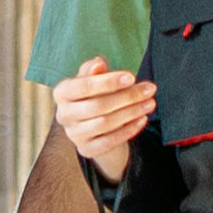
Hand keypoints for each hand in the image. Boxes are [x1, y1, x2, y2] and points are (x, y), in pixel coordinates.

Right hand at [50, 57, 157, 177]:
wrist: (92, 126)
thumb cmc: (93, 95)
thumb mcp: (92, 80)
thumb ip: (94, 71)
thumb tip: (98, 63)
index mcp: (62, 93)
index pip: (84, 86)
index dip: (108, 82)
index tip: (131, 77)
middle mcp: (64, 115)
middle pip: (98, 106)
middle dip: (127, 97)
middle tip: (149, 90)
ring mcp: (74, 134)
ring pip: (105, 123)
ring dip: (131, 112)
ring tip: (150, 103)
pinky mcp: (86, 149)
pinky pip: (110, 141)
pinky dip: (128, 130)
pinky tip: (142, 119)